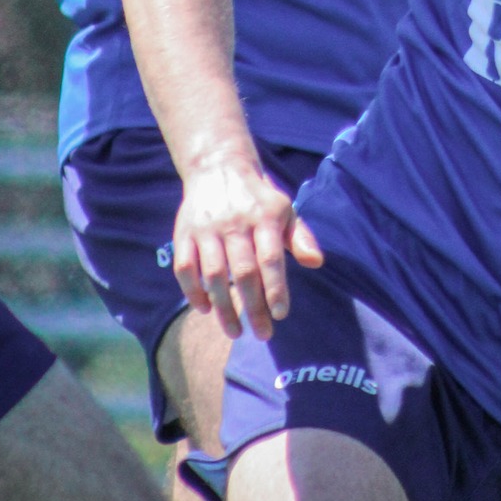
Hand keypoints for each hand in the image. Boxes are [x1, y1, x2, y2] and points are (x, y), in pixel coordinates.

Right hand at [173, 149, 323, 340]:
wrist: (218, 167)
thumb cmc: (258, 199)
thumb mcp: (285, 210)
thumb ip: (301, 237)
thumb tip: (316, 262)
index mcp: (264, 217)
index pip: (271, 258)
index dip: (275, 288)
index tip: (280, 315)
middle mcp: (234, 223)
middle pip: (243, 272)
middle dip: (253, 307)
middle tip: (262, 333)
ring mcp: (207, 229)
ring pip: (213, 274)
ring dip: (224, 308)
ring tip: (235, 331)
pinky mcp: (184, 233)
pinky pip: (185, 268)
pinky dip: (193, 292)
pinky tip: (205, 309)